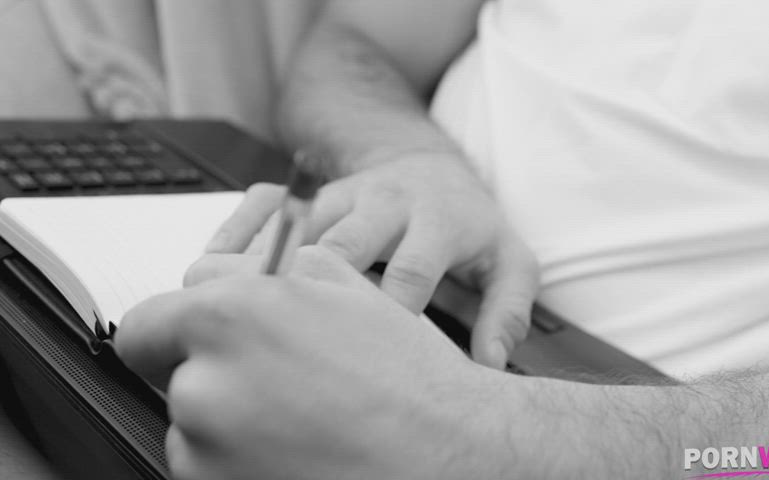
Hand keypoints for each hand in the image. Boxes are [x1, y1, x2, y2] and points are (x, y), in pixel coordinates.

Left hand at [118, 246, 523, 479]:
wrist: (449, 451)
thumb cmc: (406, 376)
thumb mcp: (338, 285)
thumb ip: (259, 271)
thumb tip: (219, 276)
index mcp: (227, 318)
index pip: (145, 326)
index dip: (174, 334)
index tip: (196, 345)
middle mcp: (206, 387)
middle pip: (172, 380)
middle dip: (214, 377)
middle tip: (277, 383)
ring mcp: (210, 455)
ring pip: (193, 432)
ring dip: (231, 425)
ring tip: (302, 419)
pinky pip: (214, 472)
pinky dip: (244, 464)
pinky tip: (302, 449)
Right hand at [200, 152, 539, 367]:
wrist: (429, 165)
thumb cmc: (467, 223)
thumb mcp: (508, 261)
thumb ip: (506, 311)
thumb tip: (490, 365)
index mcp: (436, 222)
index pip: (408, 275)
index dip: (389, 320)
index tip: (371, 362)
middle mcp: (384, 203)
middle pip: (343, 247)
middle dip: (317, 294)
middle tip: (291, 344)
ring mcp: (341, 195)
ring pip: (295, 227)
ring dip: (265, 269)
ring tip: (235, 313)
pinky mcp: (308, 193)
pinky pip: (263, 204)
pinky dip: (235, 234)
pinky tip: (212, 270)